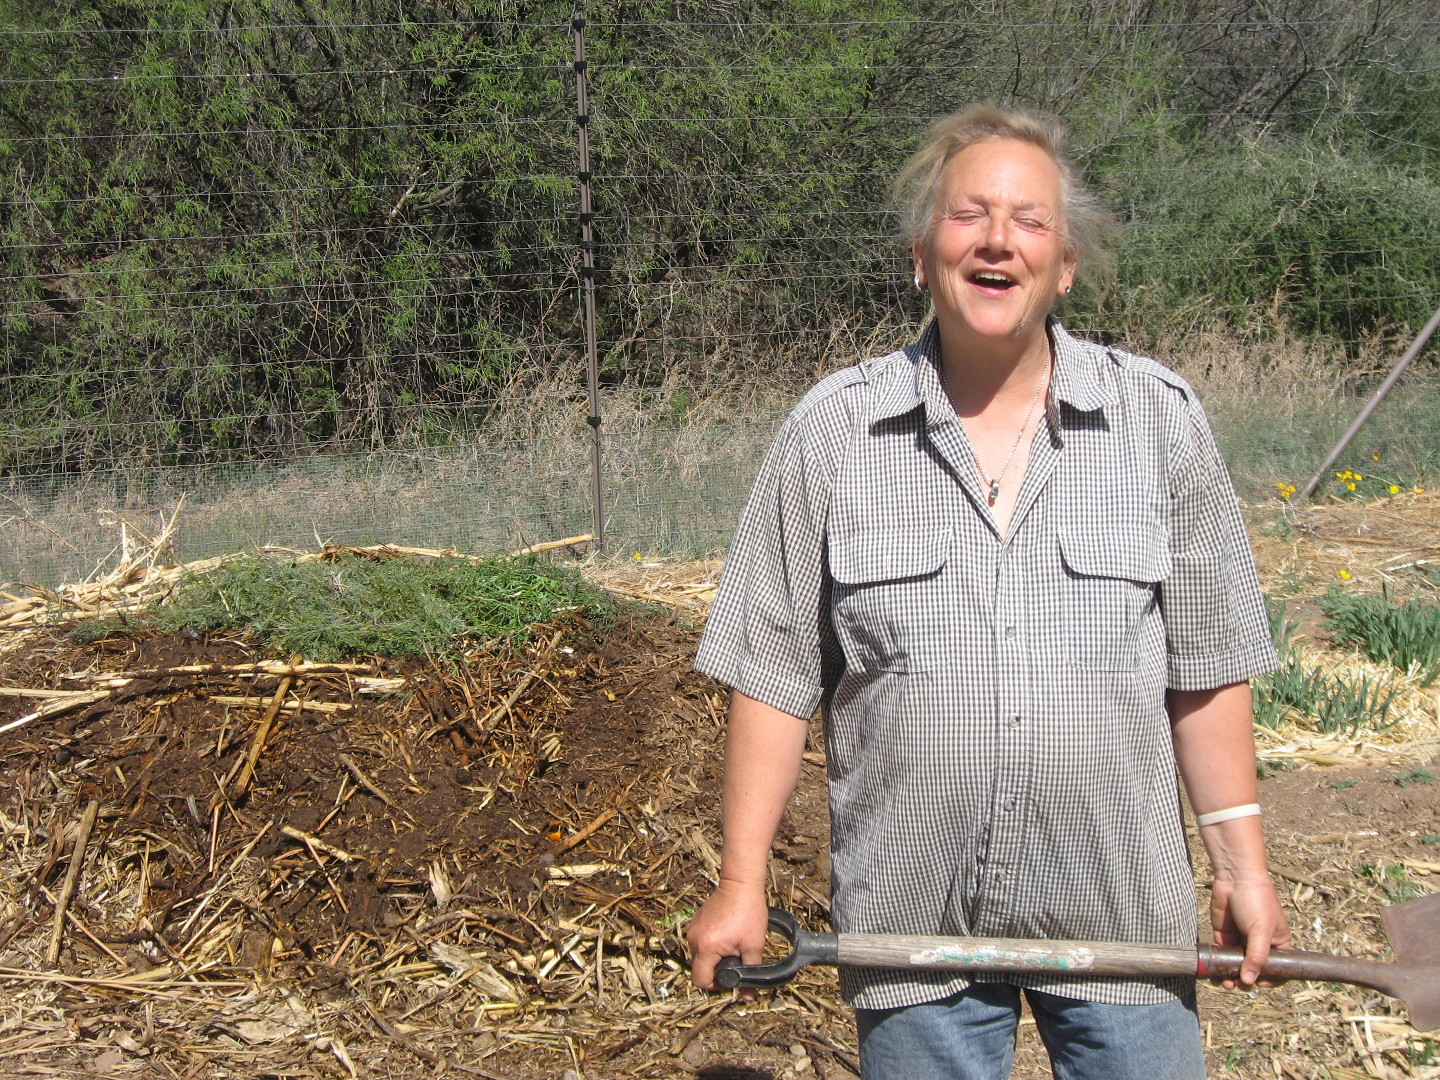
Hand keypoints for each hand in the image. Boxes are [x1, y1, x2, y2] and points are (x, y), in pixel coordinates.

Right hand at [686, 879, 770, 996]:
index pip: (700, 980)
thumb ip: (751, 972)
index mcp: (707, 948)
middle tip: (734, 961)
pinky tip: (727, 936)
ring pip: (699, 955)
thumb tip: (749, 996)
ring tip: (732, 946)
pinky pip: (700, 941)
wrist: (740, 884)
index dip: (715, 986)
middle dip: (716, 970)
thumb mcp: (753, 945)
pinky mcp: (695, 921)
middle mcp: (695, 939)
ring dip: (713, 957)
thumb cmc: (748, 912)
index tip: (729, 978)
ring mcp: (693, 929)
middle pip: (699, 968)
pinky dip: (711, 945)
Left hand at [1210, 875, 1290, 988]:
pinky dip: (1217, 967)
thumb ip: (1256, 957)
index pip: (1277, 971)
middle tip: (1236, 983)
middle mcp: (1260, 946)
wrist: (1234, 879)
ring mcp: (1242, 942)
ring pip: (1237, 967)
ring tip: (1223, 982)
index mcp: (1278, 945)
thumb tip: (1249, 981)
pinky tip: (1212, 974)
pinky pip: (1222, 957)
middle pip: (1254, 972)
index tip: (1257, 984)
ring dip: (1230, 977)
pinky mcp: (1225, 937)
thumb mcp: (1261, 930)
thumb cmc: (1257, 902)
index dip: (1269, 981)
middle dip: (1245, 981)